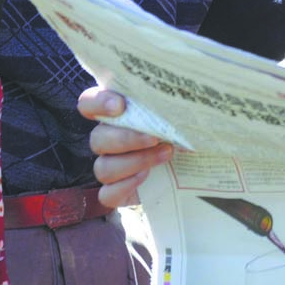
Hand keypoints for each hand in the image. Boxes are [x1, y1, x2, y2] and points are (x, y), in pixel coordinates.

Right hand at [78, 84, 176, 209]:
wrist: (196, 167)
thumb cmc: (185, 129)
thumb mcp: (183, 110)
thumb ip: (175, 99)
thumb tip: (187, 90)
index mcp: (117, 113)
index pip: (89, 103)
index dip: (97, 103)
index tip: (120, 105)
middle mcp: (108, 138)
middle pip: (97, 138)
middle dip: (126, 139)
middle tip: (155, 138)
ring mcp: (111, 166)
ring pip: (103, 167)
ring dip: (134, 162)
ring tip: (164, 155)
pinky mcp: (117, 192)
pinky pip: (107, 194)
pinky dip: (124, 186)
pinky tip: (145, 177)